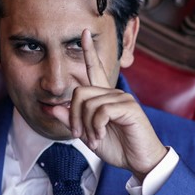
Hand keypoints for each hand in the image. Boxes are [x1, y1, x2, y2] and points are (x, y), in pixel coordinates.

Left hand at [55, 29, 167, 181]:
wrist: (140, 162)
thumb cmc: (119, 148)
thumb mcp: (89, 135)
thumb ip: (73, 121)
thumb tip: (53, 107)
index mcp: (104, 97)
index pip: (94, 69)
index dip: (89, 51)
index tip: (84, 33)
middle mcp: (113, 93)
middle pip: (79, 92)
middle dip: (74, 117)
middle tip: (80, 136)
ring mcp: (122, 98)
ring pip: (88, 103)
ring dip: (86, 126)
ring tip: (94, 140)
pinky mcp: (129, 107)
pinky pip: (101, 111)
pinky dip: (95, 127)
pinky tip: (100, 137)